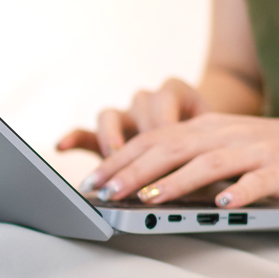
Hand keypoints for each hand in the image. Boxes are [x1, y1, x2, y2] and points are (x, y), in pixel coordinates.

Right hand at [57, 78, 207, 157]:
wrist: (203, 138)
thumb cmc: (212, 144)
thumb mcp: (216, 145)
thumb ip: (209, 157)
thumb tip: (211, 183)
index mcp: (178, 93)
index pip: (166, 99)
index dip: (165, 122)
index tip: (168, 144)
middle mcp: (147, 103)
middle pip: (137, 108)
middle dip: (139, 137)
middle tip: (141, 161)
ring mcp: (125, 118)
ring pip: (110, 115)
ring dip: (111, 137)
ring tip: (112, 157)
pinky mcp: (107, 137)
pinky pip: (85, 133)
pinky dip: (74, 138)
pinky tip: (62, 147)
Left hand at [78, 109, 278, 207]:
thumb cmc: (274, 151)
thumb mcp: (225, 147)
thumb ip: (188, 159)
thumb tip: (139, 184)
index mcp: (207, 128)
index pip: (153, 140)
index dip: (120, 159)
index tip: (92, 181)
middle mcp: (226, 135)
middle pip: (171, 150)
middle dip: (134, 171)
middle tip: (105, 193)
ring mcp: (256, 151)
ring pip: (208, 164)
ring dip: (176, 182)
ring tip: (149, 199)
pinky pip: (259, 182)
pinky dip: (240, 193)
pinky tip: (223, 206)